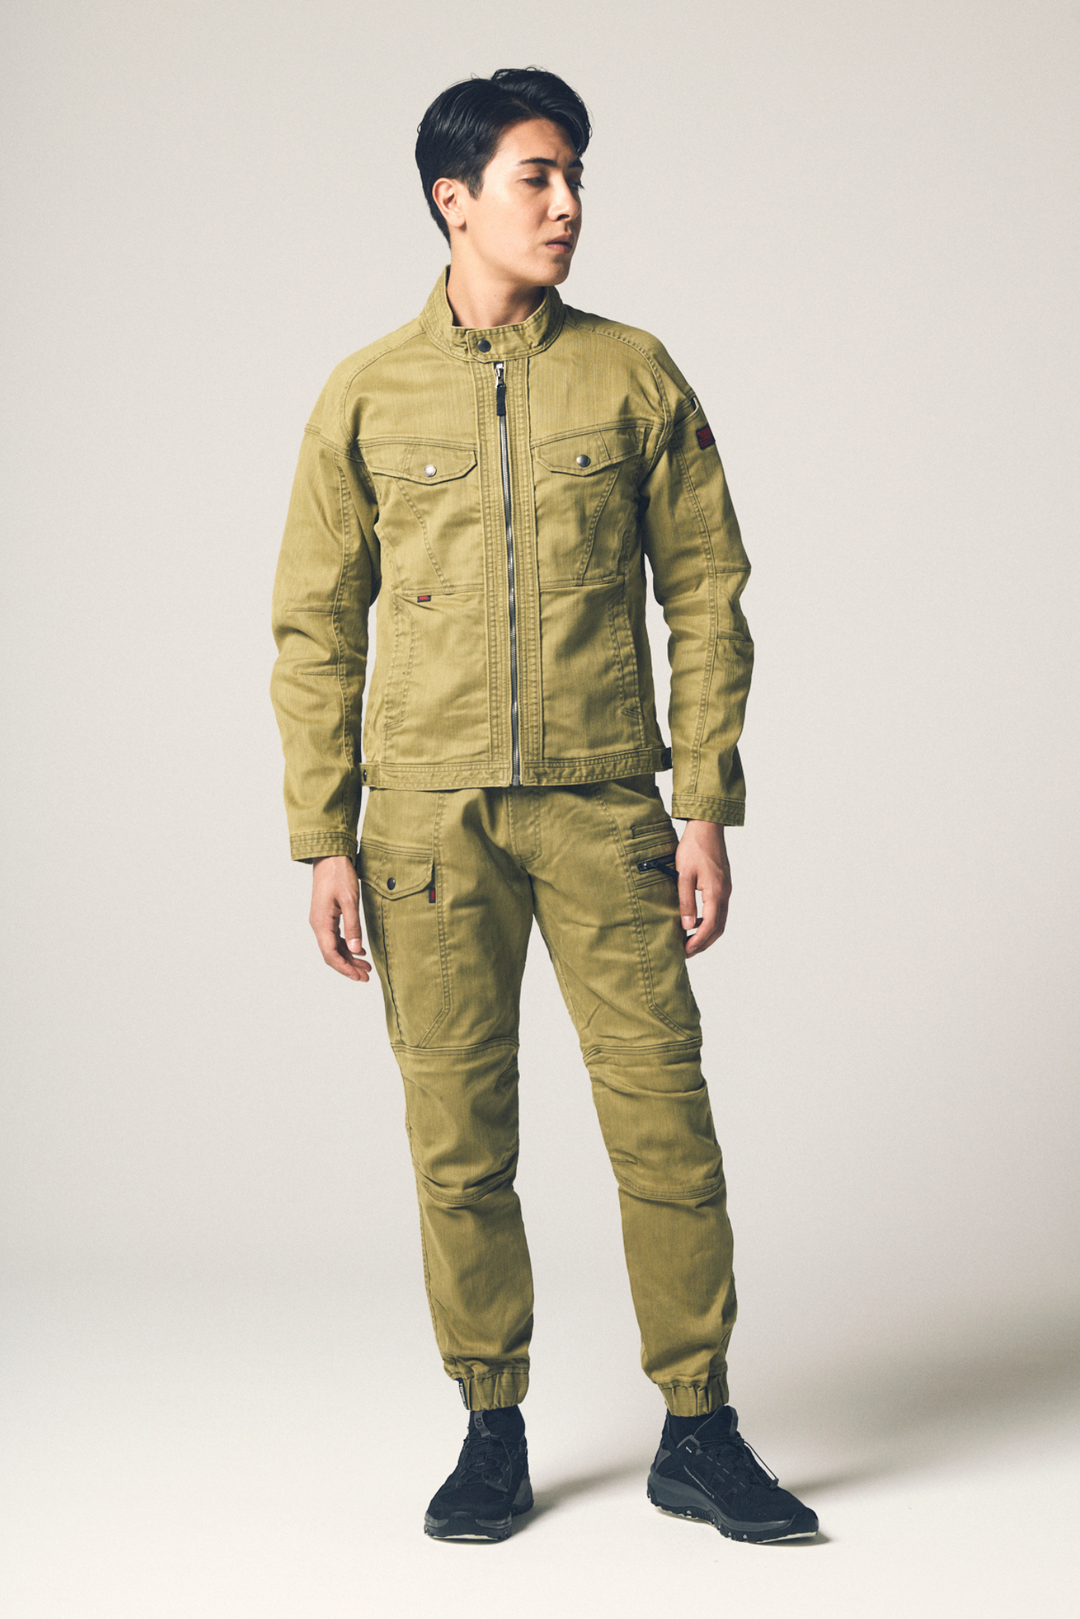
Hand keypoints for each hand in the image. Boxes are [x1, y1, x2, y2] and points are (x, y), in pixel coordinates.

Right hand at [309, 855, 370, 980]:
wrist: (329, 857)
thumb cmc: (339, 875)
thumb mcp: (350, 900)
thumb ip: (353, 926)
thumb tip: (355, 950)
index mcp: (321, 923)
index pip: (330, 954)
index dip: (345, 969)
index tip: (359, 977)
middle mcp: (318, 924)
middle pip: (331, 954)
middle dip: (348, 967)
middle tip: (366, 977)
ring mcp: (321, 921)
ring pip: (333, 946)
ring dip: (349, 958)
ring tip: (366, 966)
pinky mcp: (326, 916)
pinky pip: (335, 937)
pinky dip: (347, 946)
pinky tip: (359, 950)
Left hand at [675, 821, 731, 956]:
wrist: (707, 827)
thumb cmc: (693, 848)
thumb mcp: (683, 875)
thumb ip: (685, 901)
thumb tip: (686, 926)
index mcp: (716, 892)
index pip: (710, 926)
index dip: (698, 941)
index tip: (685, 951)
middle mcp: (725, 894)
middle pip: (718, 928)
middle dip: (703, 943)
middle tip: (686, 952)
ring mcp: (726, 890)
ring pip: (720, 921)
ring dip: (706, 934)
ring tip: (689, 941)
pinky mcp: (723, 886)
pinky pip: (719, 910)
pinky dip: (709, 922)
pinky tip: (695, 922)